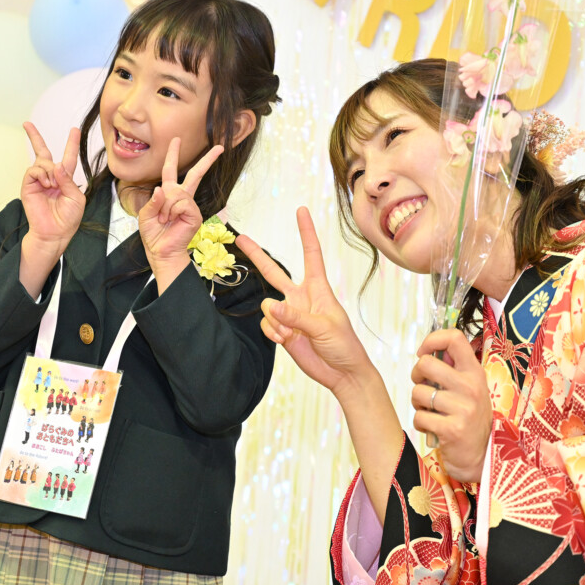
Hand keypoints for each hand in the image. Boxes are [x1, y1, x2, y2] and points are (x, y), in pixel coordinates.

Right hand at [21, 123, 84, 252]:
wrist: (55, 232)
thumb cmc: (68, 218)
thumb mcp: (76, 197)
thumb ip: (68, 180)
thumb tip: (56, 165)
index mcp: (65, 178)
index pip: (68, 157)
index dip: (71, 143)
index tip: (74, 130)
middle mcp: (51, 177)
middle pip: (42, 151)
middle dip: (34, 137)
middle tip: (27, 124)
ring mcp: (38, 180)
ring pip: (42, 162)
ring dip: (50, 171)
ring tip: (53, 185)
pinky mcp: (28, 185)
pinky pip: (34, 170)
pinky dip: (42, 174)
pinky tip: (47, 184)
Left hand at [138, 138, 223, 286]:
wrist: (161, 252)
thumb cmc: (154, 234)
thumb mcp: (145, 214)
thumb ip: (153, 200)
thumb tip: (162, 189)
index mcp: (169, 194)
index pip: (170, 170)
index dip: (173, 154)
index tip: (176, 140)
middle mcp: (182, 197)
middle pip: (194, 174)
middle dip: (206, 160)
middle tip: (219, 147)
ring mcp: (190, 206)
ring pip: (176, 193)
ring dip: (165, 207)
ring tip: (164, 219)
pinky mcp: (195, 214)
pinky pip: (181, 204)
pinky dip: (171, 211)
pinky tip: (171, 220)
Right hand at [236, 207, 375, 397]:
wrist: (342, 373)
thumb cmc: (344, 344)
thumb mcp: (324, 327)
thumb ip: (296, 315)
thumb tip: (269, 306)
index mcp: (318, 288)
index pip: (311, 254)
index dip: (306, 232)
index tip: (301, 210)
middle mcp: (301, 297)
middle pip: (274, 272)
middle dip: (257, 255)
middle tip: (240, 238)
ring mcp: (289, 314)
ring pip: (267, 306)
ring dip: (276, 320)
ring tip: (292, 334)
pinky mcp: (282, 331)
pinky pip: (267, 324)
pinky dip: (273, 333)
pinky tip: (286, 341)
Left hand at [410, 329, 491, 482]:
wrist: (481, 456)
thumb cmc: (469, 419)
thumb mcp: (469, 390)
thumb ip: (453, 370)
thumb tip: (429, 351)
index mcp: (474, 372)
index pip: (454, 338)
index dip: (432, 340)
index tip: (423, 353)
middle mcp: (471, 387)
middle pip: (426, 363)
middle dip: (416, 376)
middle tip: (423, 388)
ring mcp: (463, 408)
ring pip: (418, 392)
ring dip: (417, 404)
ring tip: (430, 411)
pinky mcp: (452, 429)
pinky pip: (420, 416)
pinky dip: (421, 423)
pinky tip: (432, 427)